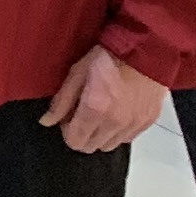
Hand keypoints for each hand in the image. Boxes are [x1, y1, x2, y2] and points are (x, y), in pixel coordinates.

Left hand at [45, 44, 167, 154]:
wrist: (145, 49)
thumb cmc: (108, 57)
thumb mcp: (77, 73)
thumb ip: (61, 101)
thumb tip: (47, 121)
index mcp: (95, 110)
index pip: (75, 141)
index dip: (67, 131)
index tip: (68, 118)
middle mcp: (116, 122)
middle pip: (92, 147)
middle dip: (83, 135)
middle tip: (82, 115)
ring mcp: (134, 124)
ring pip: (110, 145)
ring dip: (101, 135)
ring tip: (101, 114)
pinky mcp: (148, 121)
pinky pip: (128, 138)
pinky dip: (119, 132)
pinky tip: (117, 113)